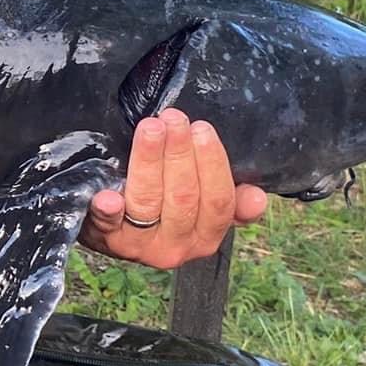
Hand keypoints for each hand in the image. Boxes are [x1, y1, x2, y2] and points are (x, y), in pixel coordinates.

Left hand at [79, 109, 267, 267]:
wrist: (113, 232)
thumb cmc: (164, 208)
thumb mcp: (202, 208)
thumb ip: (231, 203)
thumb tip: (258, 197)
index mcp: (205, 237)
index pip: (218, 202)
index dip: (212, 164)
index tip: (201, 129)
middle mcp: (175, 247)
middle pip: (183, 198)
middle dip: (179, 153)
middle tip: (173, 119)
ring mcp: (139, 245)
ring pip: (148, 202)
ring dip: (149, 161)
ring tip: (150, 128)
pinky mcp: (106, 239)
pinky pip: (107, 224)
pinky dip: (108, 210)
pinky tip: (107, 196)